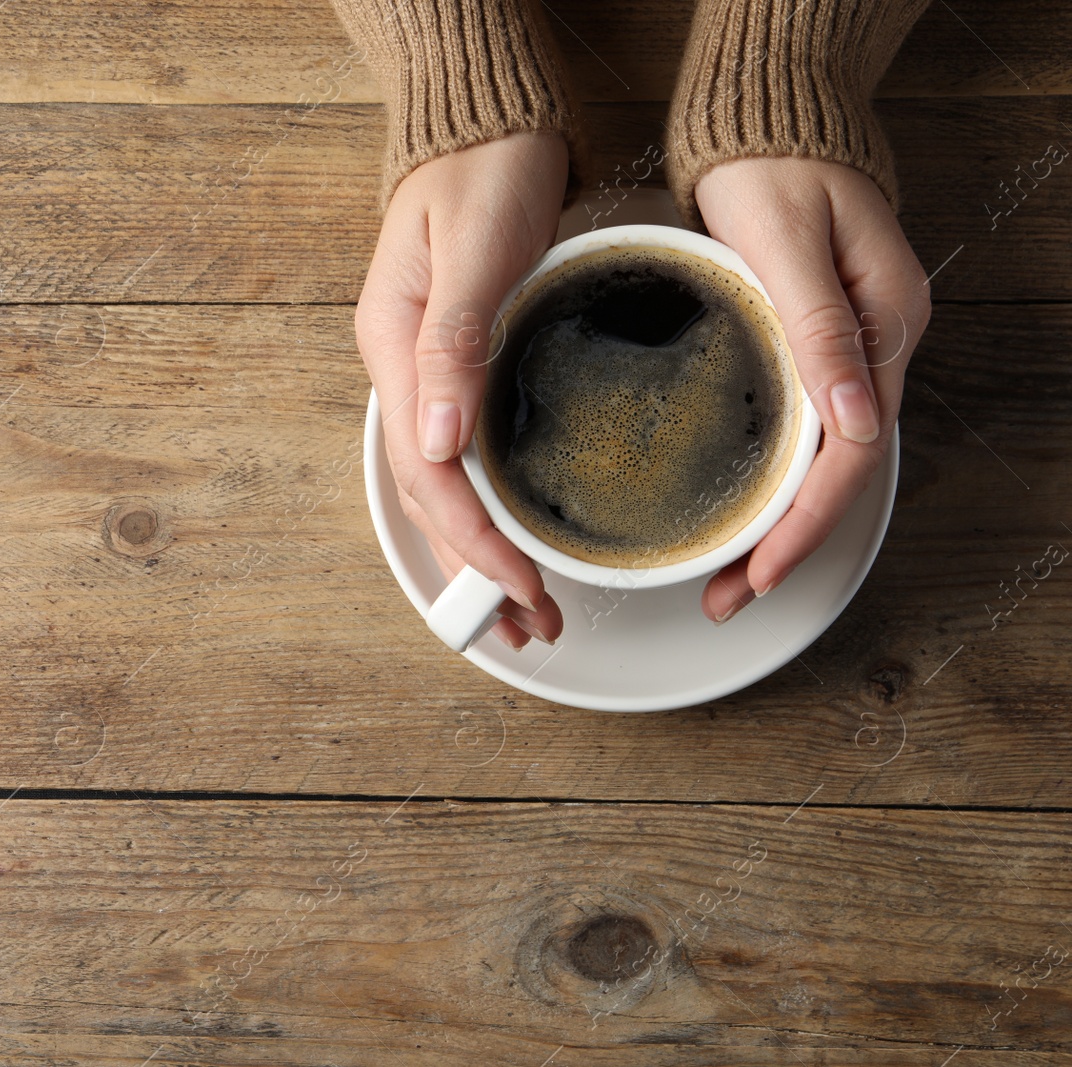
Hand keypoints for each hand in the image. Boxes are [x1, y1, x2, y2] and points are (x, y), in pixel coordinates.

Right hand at [355, 131, 568, 649]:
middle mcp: (401, 371)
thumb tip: (442, 444)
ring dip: (481, 552)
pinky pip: (461, 458)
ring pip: (444, 486)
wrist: (487, 120)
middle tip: (534, 629)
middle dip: (480, 569)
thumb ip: (453, 342)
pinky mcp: (453, 367)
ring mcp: (422, 373)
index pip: (429, 471)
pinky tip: (512, 535)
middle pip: (430, 495)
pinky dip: (486, 508)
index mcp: (396, 348)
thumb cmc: (486, 168)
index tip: (525, 584)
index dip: (476, 538)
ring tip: (527, 610)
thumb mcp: (476, 247)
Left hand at [692, 158, 930, 622]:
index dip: (803, 524)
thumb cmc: (770, 171)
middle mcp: (876, 350)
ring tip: (724, 577)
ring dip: (774, 523)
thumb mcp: (786, 242)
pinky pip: (800, 433)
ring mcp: (848, 352)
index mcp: (884, 327)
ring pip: (819, 461)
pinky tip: (737, 510)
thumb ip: (818, 328)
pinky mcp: (812, 348)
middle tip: (724, 598)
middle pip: (837, 473)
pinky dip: (769, 479)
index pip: (851, 454)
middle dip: (783, 546)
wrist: (765, 124)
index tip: (757, 574)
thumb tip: (854, 422)